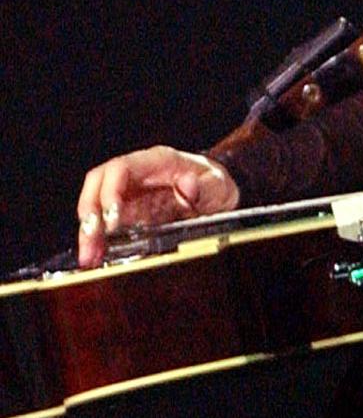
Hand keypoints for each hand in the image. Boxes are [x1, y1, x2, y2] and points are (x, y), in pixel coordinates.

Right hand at [74, 146, 238, 267]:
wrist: (218, 194)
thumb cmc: (215, 185)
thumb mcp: (218, 185)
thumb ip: (205, 187)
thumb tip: (188, 185)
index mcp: (156, 161)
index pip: (120, 168)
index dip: (110, 192)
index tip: (112, 220)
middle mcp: (136, 174)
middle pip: (98, 185)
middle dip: (90, 214)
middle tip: (92, 241)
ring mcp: (129, 193)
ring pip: (96, 206)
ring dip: (89, 231)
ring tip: (89, 256)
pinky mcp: (127, 212)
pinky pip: (105, 223)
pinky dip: (98, 240)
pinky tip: (96, 257)